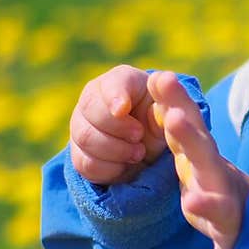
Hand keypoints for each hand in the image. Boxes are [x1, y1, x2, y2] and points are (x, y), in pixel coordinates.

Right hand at [69, 65, 166, 183]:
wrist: (151, 148)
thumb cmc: (160, 120)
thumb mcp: (169, 110)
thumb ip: (167, 98)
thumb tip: (163, 81)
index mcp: (118, 81)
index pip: (111, 82)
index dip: (115, 95)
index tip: (123, 109)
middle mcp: (92, 99)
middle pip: (90, 110)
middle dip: (117, 127)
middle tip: (138, 136)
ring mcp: (80, 126)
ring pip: (85, 137)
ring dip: (115, 150)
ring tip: (138, 153)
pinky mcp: (79, 153)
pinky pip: (85, 162)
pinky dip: (108, 168)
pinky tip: (125, 165)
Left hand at [147, 70, 248, 248]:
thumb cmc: (219, 194)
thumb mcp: (197, 163)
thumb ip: (181, 134)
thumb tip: (159, 88)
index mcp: (200, 155)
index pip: (186, 121)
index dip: (173, 98)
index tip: (156, 76)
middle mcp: (212, 168)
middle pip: (196, 133)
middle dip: (180, 106)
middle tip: (163, 79)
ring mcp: (222, 192)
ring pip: (207, 165)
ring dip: (191, 140)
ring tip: (174, 119)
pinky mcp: (229, 222)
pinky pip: (218, 214)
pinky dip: (208, 207)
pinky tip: (193, 202)